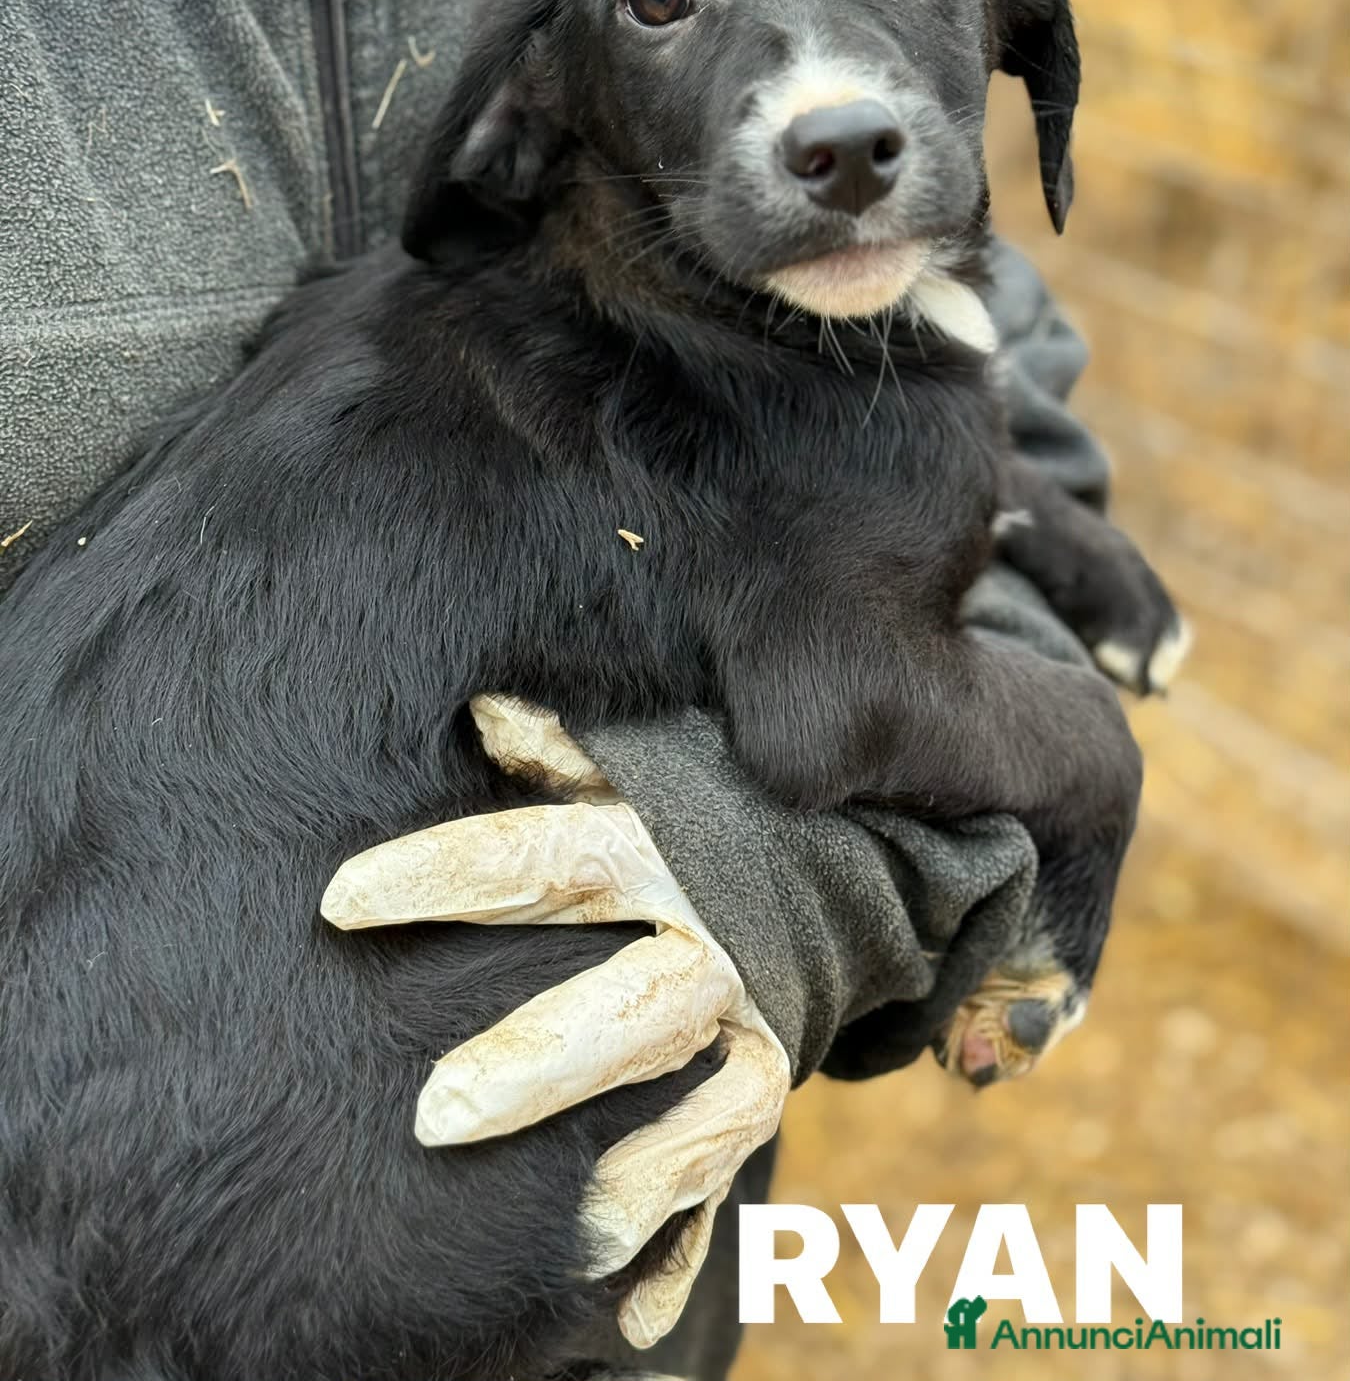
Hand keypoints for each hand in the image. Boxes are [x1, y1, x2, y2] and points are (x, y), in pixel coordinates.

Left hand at [320, 694, 790, 1348]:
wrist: (852, 863)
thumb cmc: (713, 812)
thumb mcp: (649, 764)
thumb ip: (564, 750)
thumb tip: (477, 708)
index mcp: (657, 853)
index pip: (538, 863)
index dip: (443, 876)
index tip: (340, 902)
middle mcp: (707, 949)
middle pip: (624, 1008)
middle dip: (538, 1060)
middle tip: (435, 1113)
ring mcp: (750, 1031)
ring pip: (700, 1112)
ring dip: (640, 1176)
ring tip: (573, 1236)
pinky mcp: (768, 1092)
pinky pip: (730, 1181)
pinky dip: (686, 1252)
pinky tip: (634, 1325)